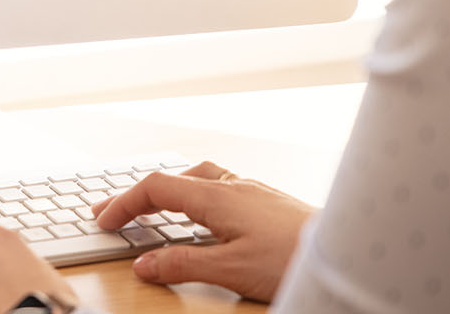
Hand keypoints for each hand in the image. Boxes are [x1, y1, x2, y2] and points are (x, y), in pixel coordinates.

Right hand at [92, 161, 315, 301]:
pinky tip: (205, 214)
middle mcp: (232, 185)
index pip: (155, 188)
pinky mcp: (268, 201)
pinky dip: (196, 195)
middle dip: (138, 196)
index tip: (104, 220)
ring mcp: (252, 190)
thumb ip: (183, 265)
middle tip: (113, 212)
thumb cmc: (294, 257)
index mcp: (215, 196)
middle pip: (172, 179)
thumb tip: (144, 263)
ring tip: (154, 208)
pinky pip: (220, 186)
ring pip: (198, 179)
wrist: (345, 249)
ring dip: (169, 191)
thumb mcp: (230, 270)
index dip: (124, 202)